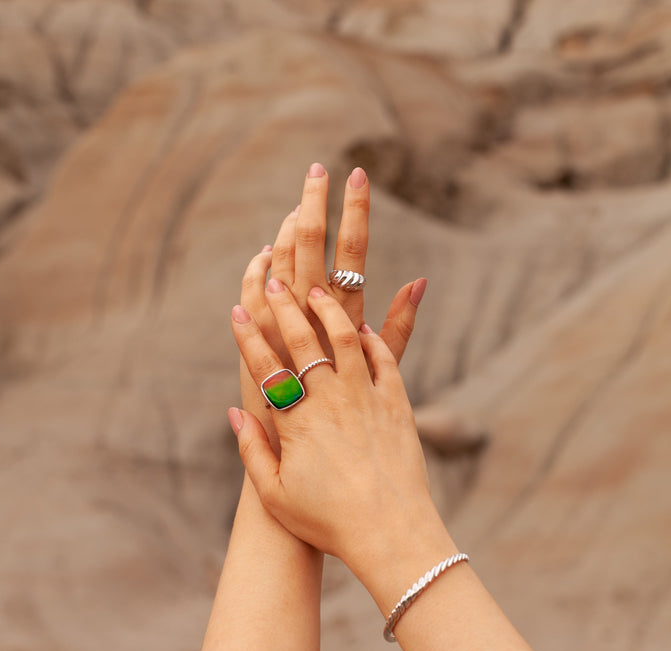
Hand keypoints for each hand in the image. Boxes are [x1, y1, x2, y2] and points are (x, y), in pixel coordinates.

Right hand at [229, 282, 450, 591]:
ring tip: (315, 290)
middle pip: (302, 340)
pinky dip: (372, 339)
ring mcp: (366, 398)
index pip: (265, 366)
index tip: (236, 311)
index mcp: (296, 422)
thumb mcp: (275, 494)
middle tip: (274, 281)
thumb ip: (251, 450)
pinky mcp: (396, 404)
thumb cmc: (328, 521)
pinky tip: (362, 329)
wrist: (390, 532)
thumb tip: (234, 413)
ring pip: (345, 338)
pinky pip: (384, 360)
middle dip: (284, 307)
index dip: (247, 336)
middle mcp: (330, 400)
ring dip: (327, 310)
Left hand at [238, 163, 427, 447]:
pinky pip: (250, 294)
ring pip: (279, 265)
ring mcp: (281, 332)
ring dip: (285, 232)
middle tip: (318, 168)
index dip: (354, 211)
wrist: (306, 461)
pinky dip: (255, 270)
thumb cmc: (354, 416)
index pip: (351, 253)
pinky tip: (262, 256)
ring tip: (296, 205)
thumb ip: (399, 323)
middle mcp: (313, 321)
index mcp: (348, 321)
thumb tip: (420, 280)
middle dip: (316, 203)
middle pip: (312, 247)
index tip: (354, 175)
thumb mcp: (384, 368)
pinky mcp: (257, 345)